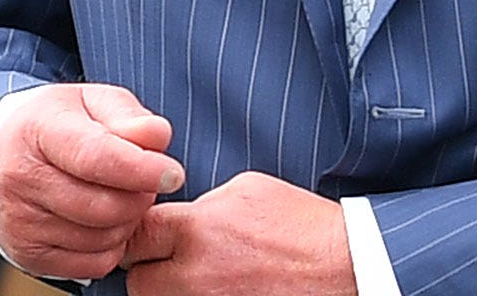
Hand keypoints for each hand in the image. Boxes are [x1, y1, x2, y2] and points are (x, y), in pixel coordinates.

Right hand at [0, 83, 185, 282]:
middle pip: (102, 205)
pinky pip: (91, 264)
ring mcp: (19, 221)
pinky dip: (112, 247)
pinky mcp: (26, 254)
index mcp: (37, 130)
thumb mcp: (94, 102)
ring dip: (128, 221)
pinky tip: (107, 222)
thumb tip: (156, 137)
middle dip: (140, 196)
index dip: (142, 169)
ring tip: (123, 196)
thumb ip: (129, 116)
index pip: (96, 156)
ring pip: (101, 238)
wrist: (2, 156)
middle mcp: (20, 178)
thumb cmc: (60, 124)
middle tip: (146, 181)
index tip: (174, 175)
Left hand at [122, 171, 349, 294]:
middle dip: (151, 269)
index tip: (147, 233)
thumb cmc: (300, 225)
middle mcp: (195, 274)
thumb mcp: (246, 191)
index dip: (138, 231)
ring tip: (200, 276)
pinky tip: (218, 289)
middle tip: (172, 260)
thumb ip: (201, 206)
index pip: (136, 235)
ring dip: (171, 289)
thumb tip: (176, 216)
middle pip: (138, 281)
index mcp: (199, 229)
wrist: (339, 264)